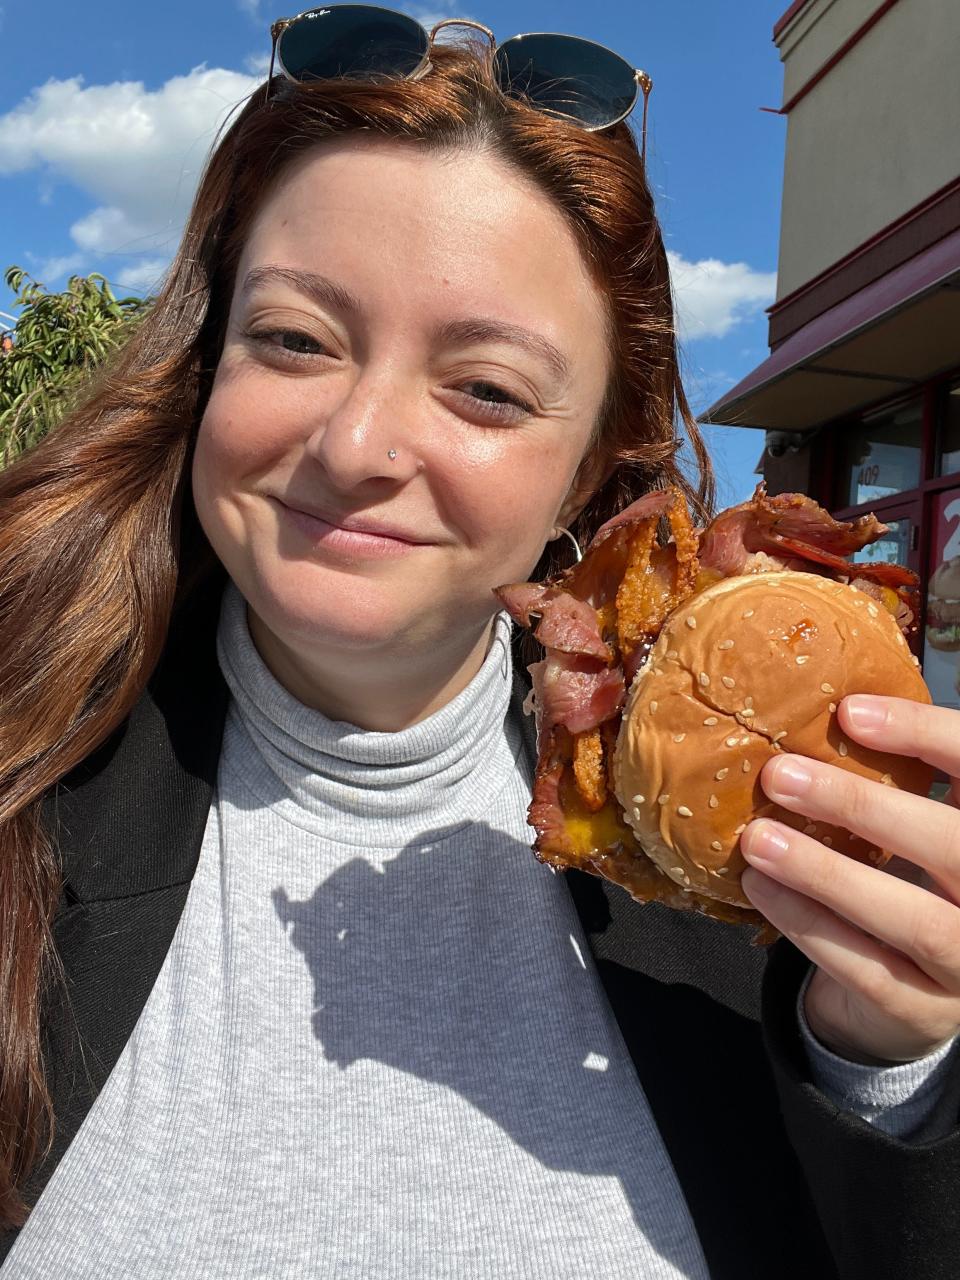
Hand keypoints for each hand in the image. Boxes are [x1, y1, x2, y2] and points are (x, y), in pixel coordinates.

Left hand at [740, 694, 959, 1064]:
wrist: (914, 989)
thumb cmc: (910, 876)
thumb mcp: (917, 822)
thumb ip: (894, 776)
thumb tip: (816, 704)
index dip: (925, 734)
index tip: (847, 711)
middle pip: (955, 847)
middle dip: (863, 807)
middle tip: (780, 774)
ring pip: (914, 919)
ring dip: (827, 874)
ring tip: (758, 838)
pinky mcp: (925, 1011)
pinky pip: (866, 967)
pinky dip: (808, 924)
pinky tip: (761, 887)